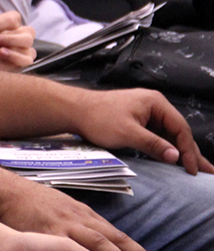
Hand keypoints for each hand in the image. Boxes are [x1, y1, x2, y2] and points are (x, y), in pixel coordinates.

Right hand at [0, 173, 141, 250]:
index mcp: (85, 214)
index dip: (136, 250)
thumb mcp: (65, 206)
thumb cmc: (34, 201)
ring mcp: (64, 227)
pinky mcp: (47, 233)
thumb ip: (84, 221)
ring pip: (96, 243)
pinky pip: (67, 248)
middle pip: (112, 241)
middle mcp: (79, 220)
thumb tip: (104, 236)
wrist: (7, 191)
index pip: (118, 236)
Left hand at [71, 88, 213, 175]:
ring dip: (180, 151)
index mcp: (155, 103)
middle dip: (192, 152)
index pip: (180, 129)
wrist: (74, 110)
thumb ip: (153, 144)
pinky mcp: (138, 120)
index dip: (189, 150)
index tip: (194, 170)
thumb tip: (176, 156)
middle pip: (178, 131)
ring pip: (169, 135)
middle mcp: (153, 105)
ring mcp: (146, 112)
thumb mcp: (128, 133)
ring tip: (196, 169)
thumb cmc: (98, 118)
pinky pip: (158, 136)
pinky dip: (166, 148)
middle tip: (208, 171)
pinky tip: (174, 160)